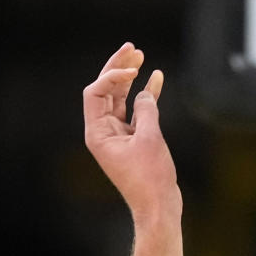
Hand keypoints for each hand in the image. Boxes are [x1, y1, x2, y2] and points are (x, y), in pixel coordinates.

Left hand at [82, 44, 179, 221]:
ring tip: (142, 58)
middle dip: (119, 69)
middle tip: (132, 49)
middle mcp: (104, 132)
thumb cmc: (151, 179)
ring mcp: (119, 135)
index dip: (112, 76)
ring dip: (132, 78)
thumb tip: (145, 93)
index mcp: (98, 133)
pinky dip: (146, 96)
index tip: (133, 72)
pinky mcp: (135, 140)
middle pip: (107, 90)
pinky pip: (137, 111)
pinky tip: (156, 79)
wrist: (159, 207)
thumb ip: (146, 110)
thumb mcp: (149, 139)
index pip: (97, 92)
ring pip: (122, 98)